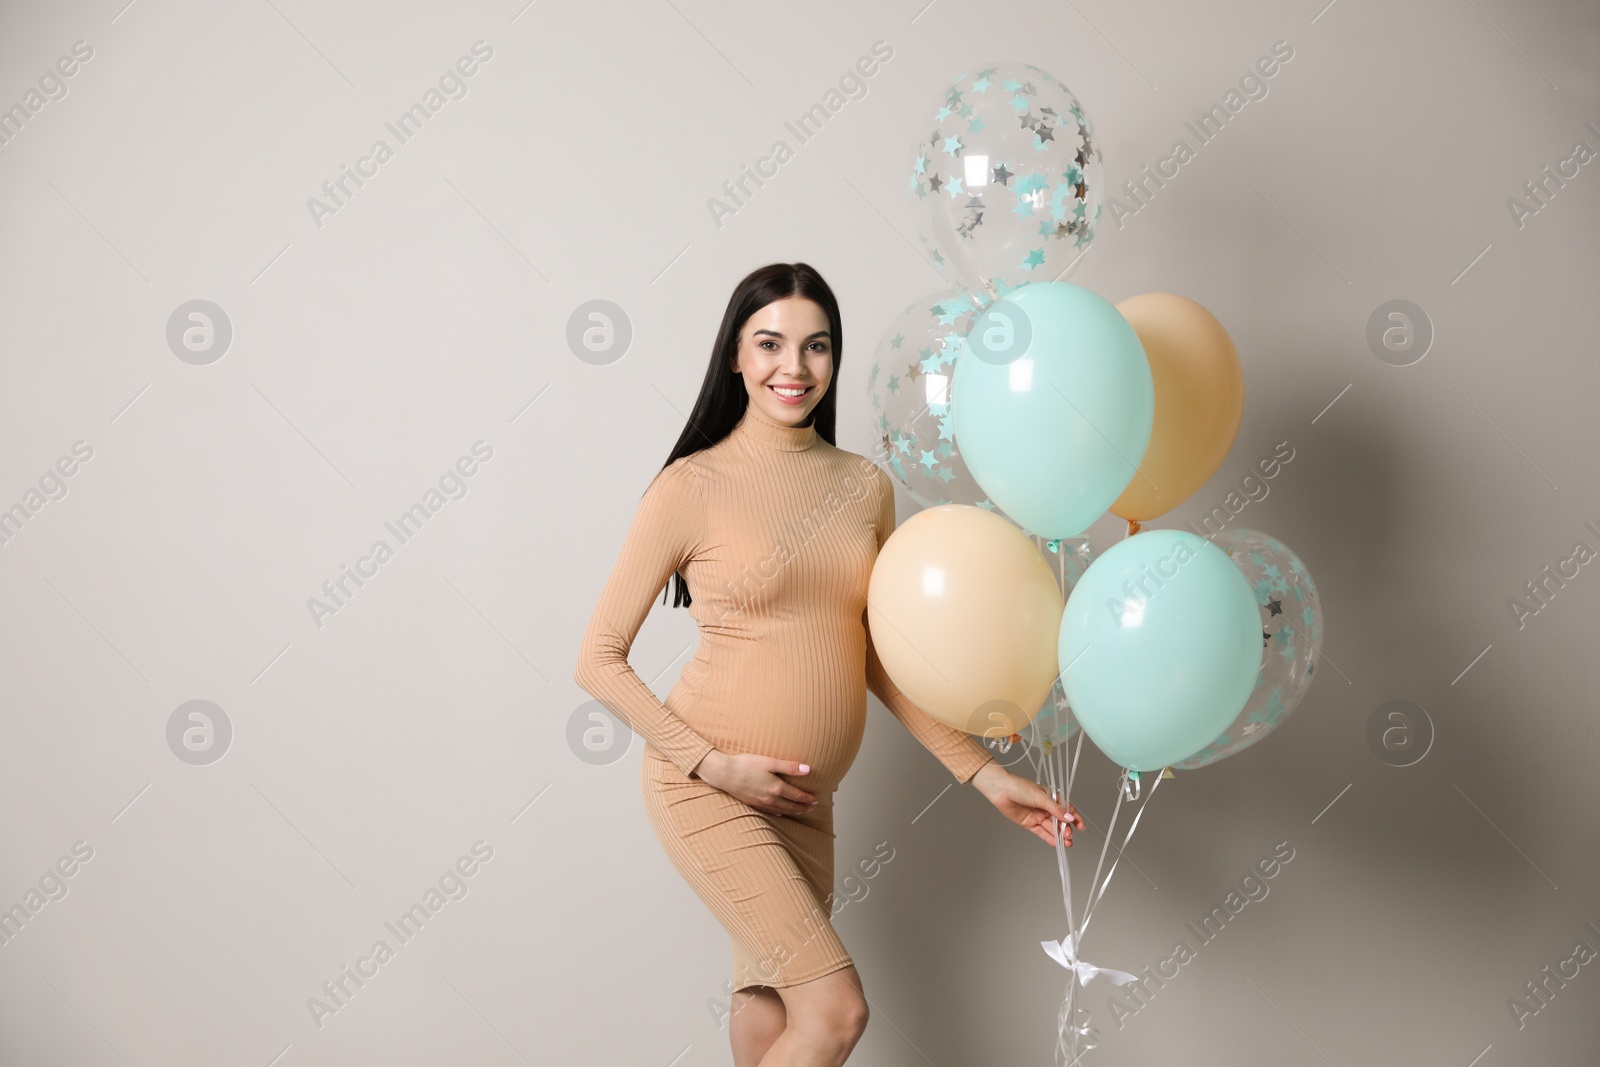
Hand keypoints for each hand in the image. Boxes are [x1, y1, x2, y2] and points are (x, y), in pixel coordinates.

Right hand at [692, 750, 818, 816]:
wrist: (724, 774)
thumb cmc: (747, 765)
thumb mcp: (769, 762)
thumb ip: (789, 767)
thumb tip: (808, 769)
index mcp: (776, 788)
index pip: (797, 796)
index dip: (807, 798)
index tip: (816, 800)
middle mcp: (770, 798)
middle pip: (790, 805)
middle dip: (802, 807)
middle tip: (812, 808)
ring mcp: (760, 802)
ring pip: (781, 810)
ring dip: (792, 811)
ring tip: (800, 811)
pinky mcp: (752, 803)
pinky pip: (769, 811)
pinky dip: (778, 812)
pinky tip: (779, 812)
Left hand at [969, 762, 1084, 845]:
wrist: (1001, 790)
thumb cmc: (1019, 787)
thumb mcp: (1041, 797)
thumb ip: (1055, 809)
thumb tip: (1069, 818)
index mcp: (1050, 798)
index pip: (1066, 809)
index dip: (1074, 818)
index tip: (1080, 826)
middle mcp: (1045, 807)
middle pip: (1059, 821)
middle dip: (1066, 829)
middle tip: (1069, 835)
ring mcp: (1037, 815)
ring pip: (1051, 828)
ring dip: (1059, 835)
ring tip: (1066, 843)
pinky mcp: (1029, 823)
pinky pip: (1041, 832)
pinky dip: (1049, 838)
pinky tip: (1056, 843)